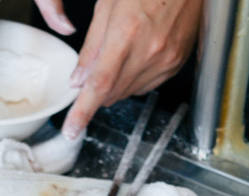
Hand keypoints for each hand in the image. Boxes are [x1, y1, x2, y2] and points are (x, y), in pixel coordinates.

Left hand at [61, 0, 202, 137]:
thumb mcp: (107, 6)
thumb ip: (91, 47)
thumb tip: (78, 79)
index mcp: (126, 34)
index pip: (99, 85)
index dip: (82, 111)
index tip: (72, 130)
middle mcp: (149, 51)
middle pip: (112, 93)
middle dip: (96, 91)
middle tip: (93, 72)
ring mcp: (166, 60)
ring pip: (128, 92)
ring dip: (116, 85)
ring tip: (121, 54)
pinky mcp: (176, 63)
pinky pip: (147, 85)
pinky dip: (134, 79)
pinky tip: (137, 56)